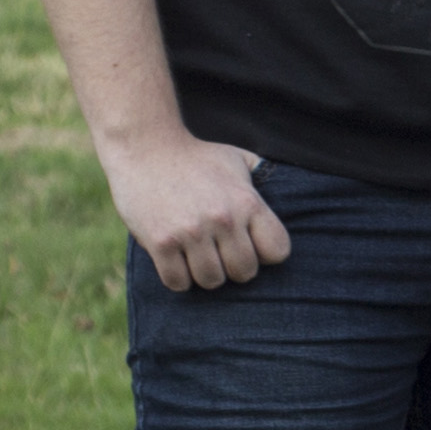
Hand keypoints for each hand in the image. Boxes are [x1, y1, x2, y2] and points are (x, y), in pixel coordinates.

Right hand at [101, 129, 287, 291]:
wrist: (145, 147)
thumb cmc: (195, 156)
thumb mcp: (237, 159)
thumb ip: (262, 178)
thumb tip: (286, 189)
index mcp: (247, 202)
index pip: (278, 251)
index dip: (265, 254)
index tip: (250, 245)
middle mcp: (224, 219)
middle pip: (245, 272)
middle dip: (234, 267)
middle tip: (219, 254)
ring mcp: (191, 232)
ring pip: (212, 281)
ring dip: (204, 274)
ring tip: (196, 256)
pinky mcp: (160, 242)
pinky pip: (178, 282)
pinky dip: (177, 278)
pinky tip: (175, 260)